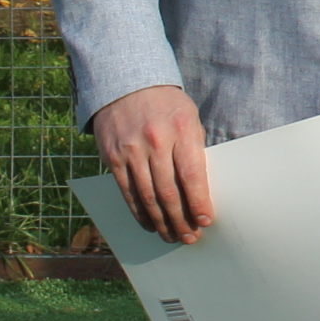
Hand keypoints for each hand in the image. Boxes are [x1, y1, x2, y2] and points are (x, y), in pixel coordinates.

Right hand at [92, 83, 212, 243]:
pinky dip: (139, 212)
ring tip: (172, 237)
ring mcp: (131, 151)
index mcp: (181, 129)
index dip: (198, 202)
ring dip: (161, 222)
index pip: (192, 174)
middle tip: (189, 237)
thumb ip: (194, 150)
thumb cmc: (167, 105)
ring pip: (147, 197)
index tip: (206, 221)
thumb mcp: (189, 118)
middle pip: (168, 191)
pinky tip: (150, 224)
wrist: (126, 83)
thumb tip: (202, 190)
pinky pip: (127, 192)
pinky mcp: (113, 157)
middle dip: (180, 219)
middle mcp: (155, 141)